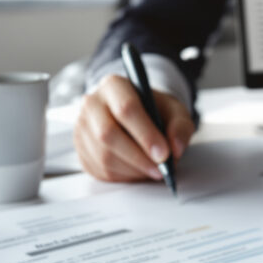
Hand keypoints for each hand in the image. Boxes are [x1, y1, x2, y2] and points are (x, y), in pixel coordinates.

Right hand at [74, 74, 194, 181]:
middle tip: (161, 169)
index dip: (146, 134)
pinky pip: (100, 170)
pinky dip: (124, 176)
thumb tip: (176, 149)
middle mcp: (92, 104)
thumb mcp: (175, 111)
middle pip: (108, 134)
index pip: (126, 108)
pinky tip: (138, 170)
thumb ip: (180, 126)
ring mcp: (82, 128)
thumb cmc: (154, 111)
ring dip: (133, 169)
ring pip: (103, 156)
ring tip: (153, 170)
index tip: (164, 153)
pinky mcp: (81, 150)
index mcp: (114, 85)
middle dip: (138, 157)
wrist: (137, 116)